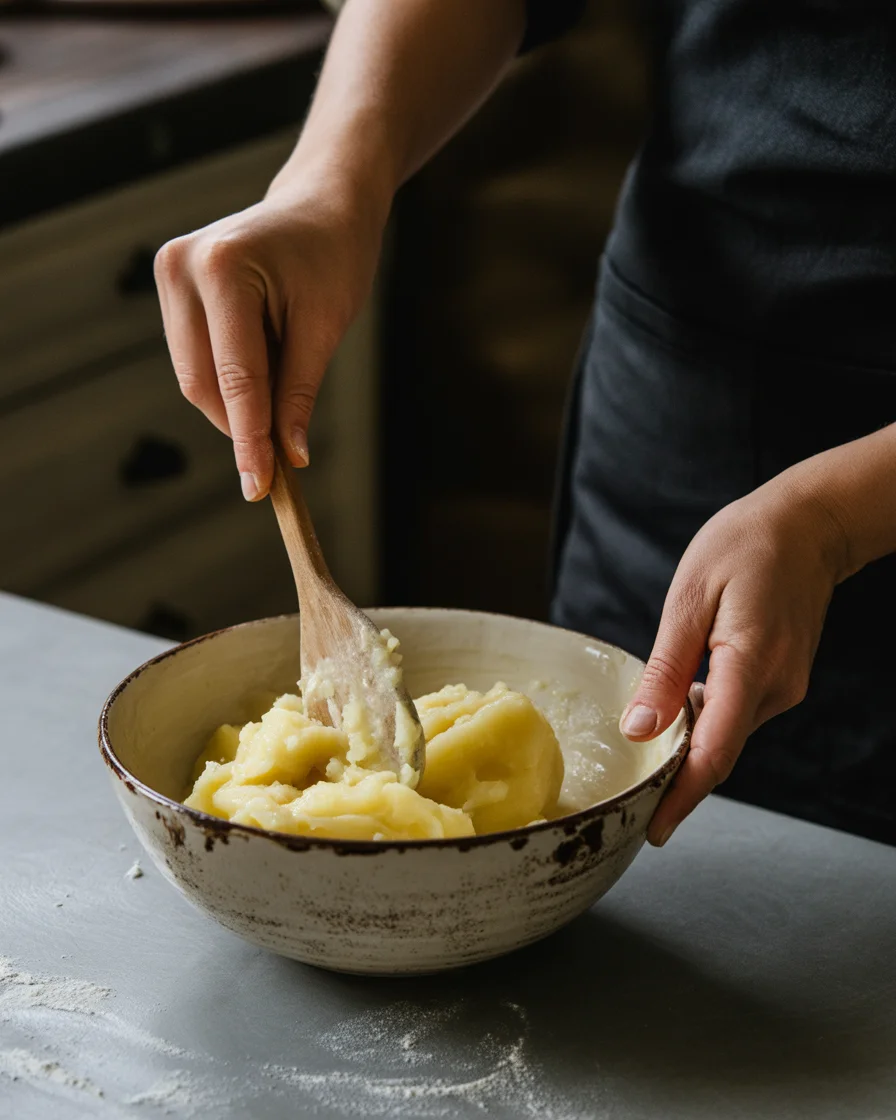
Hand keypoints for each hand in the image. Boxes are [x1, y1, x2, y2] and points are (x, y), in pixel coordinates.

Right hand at [154, 175, 386, 498]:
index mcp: (223, 268)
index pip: (235, 377)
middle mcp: (181, 267)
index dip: (248, 440)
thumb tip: (286, 457)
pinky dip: (228, 379)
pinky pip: (195, 358)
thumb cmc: (335, 256)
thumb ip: (299, 393)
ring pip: (195, 377)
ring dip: (236, 401)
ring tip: (285, 370)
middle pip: (202, 384)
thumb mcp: (326, 326)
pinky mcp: (169, 285)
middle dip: (241, 425)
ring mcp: (168, 273)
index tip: (259, 488)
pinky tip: (264, 359)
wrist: (322, 202)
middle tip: (283, 454)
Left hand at [619, 467, 849, 846]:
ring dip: (691, 748)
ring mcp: (784, 686)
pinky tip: (677, 709)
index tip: (654, 830)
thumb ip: (665, 670)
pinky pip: (737, 713)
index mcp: (750, 665)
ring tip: (646, 754)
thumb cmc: (744, 546)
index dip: (683, 797)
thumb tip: (639, 730)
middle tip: (632, 799)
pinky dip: (706, 722)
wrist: (809, 524)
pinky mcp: (782, 679)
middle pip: (721, 752)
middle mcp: (775, 687)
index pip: (714, 752)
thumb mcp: (689, 599)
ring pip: (728, 734)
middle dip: (679, 780)